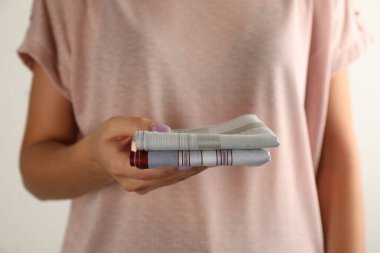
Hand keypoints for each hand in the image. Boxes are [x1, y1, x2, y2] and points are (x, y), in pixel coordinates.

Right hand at [90, 116, 206, 194]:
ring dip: (191, 168)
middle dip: (185, 165)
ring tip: (210, 155)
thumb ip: (132, 124)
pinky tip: (202, 159)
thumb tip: (160, 129)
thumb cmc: (108, 138)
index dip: (166, 164)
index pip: (146, 170)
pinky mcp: (152, 185)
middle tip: (206, 153)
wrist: (103, 155)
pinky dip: (187, 169)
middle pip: (164, 176)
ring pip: (172, 178)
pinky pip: (172, 178)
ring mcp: (143, 186)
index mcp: (119, 168)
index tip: (184, 156)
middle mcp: (132, 183)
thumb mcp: (113, 125)